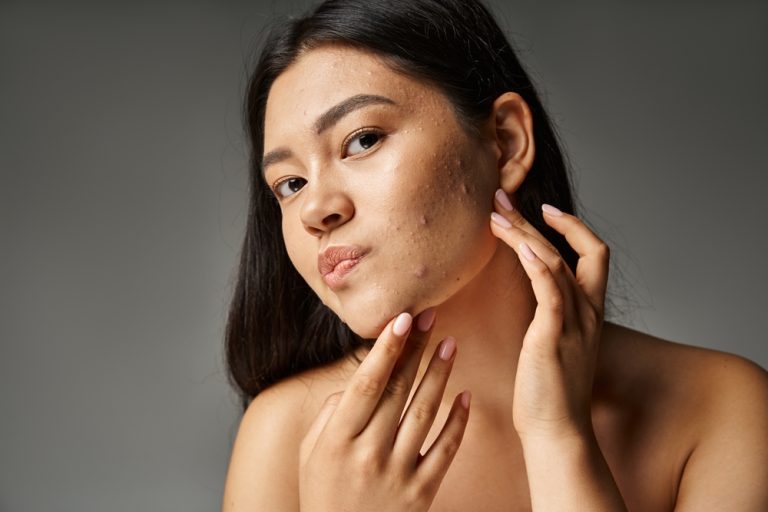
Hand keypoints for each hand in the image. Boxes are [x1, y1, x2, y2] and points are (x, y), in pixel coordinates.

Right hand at [298, 310, 470, 511]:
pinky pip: (445, 450)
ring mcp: (397, 474)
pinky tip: (466, 395)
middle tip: (431, 317)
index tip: (401, 319)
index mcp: (337, 441)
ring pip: (424, 413)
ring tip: (450, 344)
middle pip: (398, 391)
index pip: (366, 385)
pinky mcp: (421, 493)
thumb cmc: (322, 496)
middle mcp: (367, 455)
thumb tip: (359, 383)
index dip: (385, 350)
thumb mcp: (309, 456)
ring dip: (439, 375)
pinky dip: (458, 421)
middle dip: (415, 350)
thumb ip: (329, 416)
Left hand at [489, 189, 609, 441]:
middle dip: (541, 219)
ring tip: (495, 214)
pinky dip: (537, 262)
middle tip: (502, 198)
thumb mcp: (552, 347)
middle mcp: (588, 313)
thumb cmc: (548, 395)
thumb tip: (529, 300)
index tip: (543, 210)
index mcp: (589, 314)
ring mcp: (574, 324)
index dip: (573, 227)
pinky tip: (519, 244)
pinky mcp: (554, 336)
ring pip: (556, 261)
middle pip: (581, 248)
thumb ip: (548, 319)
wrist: (557, 433)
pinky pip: (551, 289)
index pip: (595, 255)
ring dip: (525, 233)